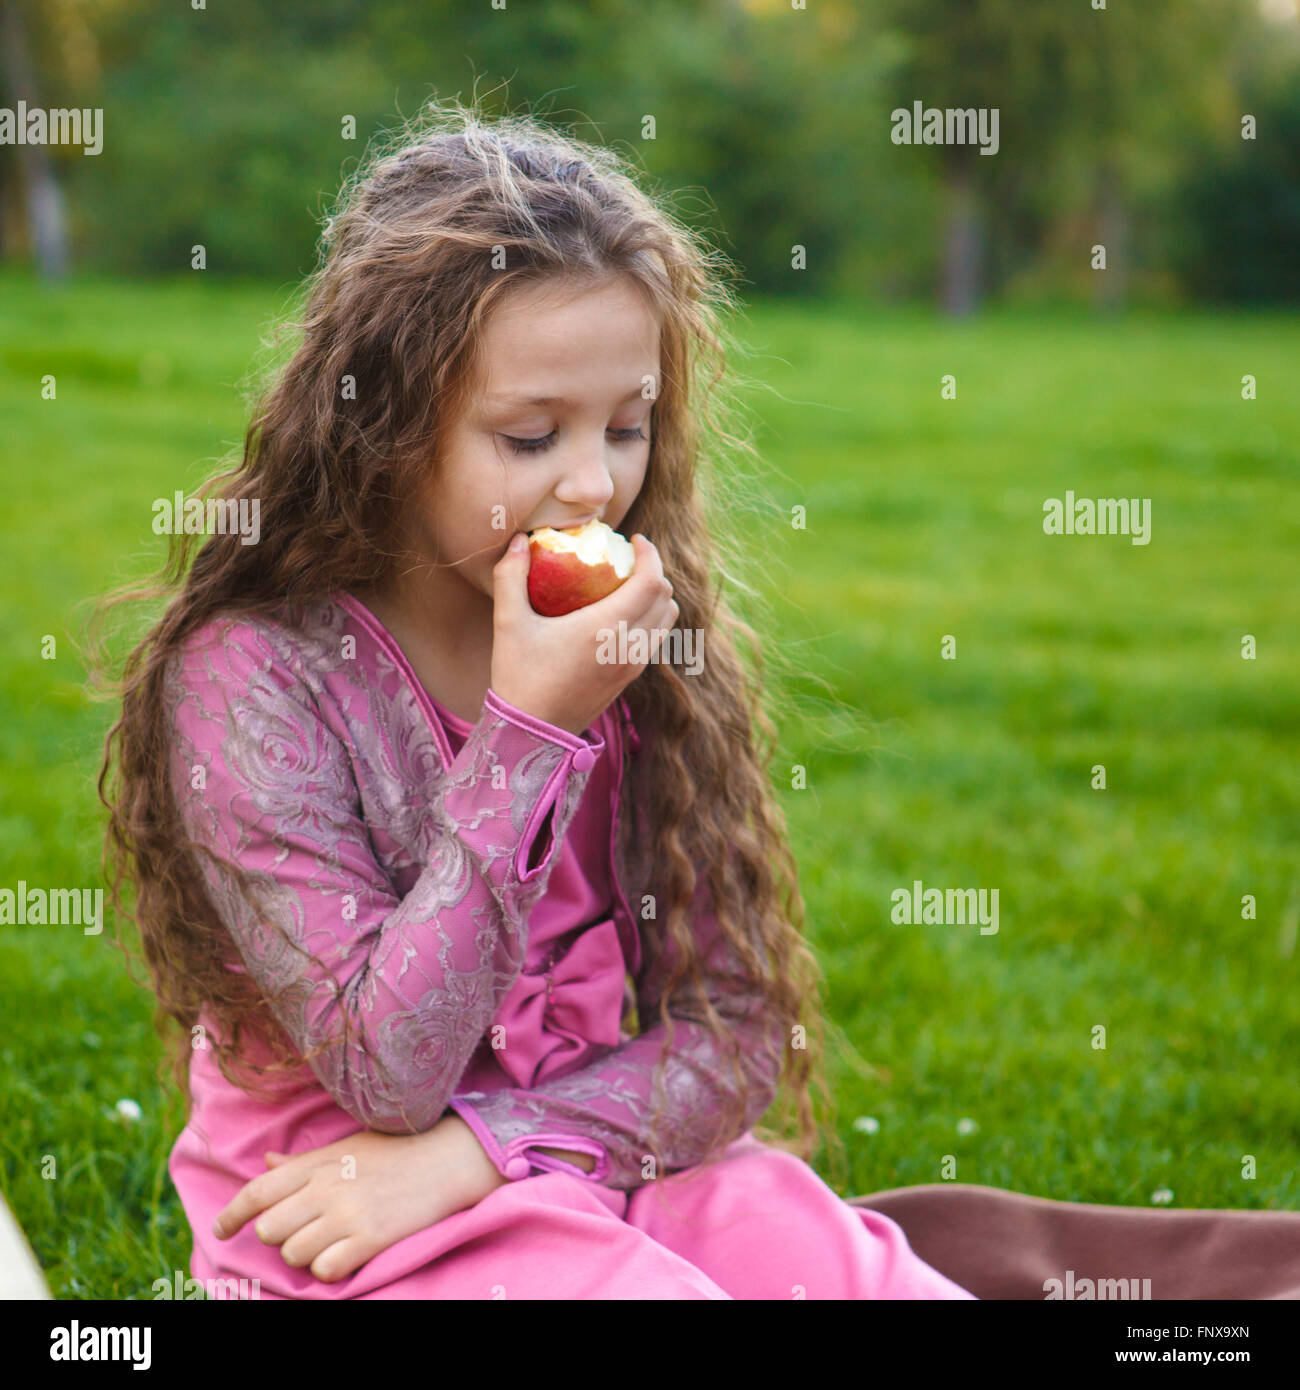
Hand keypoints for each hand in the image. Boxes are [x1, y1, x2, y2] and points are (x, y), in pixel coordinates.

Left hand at [211, 1114, 507, 1282]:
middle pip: (270, 1229)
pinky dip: (331, 1269)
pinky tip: (347, 1254)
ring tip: (330, 1242)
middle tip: (302, 1231)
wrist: (448, 1158)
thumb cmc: (396, 1150)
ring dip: (306, 1255)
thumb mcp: (347, 1146)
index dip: (232, 1214)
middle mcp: (327, 1188)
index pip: (258, 1191)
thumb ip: (303, 1161)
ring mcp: (347, 1214)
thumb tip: (266, 1162)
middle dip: (279, 1236)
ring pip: (294, 1255)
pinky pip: (325, 1271)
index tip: (220, 1230)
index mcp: (319, 1162)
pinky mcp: (369, 1238)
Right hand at [490, 531, 679, 735]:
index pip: (651, 582)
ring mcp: (633, 666)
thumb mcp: (509, 624)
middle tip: (629, 559)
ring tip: (629, 584)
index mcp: (606, 629)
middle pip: (666, 598)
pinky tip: (620, 615)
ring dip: (656, 597)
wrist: (533, 733)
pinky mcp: (630, 679)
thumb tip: (520, 539)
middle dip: (655, 572)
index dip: (651, 555)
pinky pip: (654, 640)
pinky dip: (650, 619)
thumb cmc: (519, 676)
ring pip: (666, 621)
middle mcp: (629, 647)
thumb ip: (511, 577)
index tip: (635, 540)